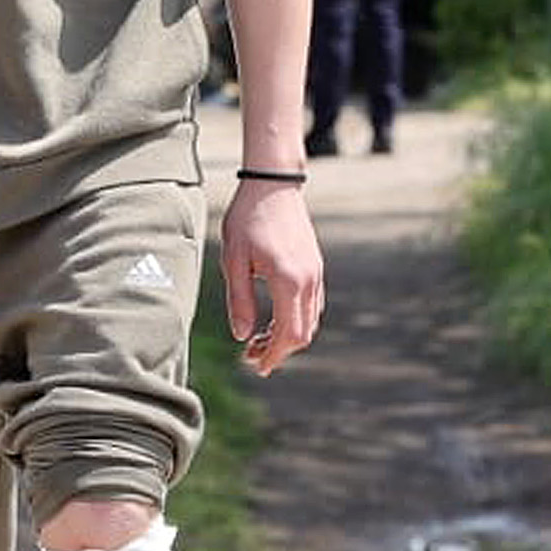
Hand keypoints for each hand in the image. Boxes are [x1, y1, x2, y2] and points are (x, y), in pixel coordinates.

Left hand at [220, 178, 324, 375]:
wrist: (273, 184)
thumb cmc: (247, 219)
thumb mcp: (234, 261)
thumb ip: (240, 301)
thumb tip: (243, 336)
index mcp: (288, 281)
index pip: (288, 334)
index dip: (273, 356)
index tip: (255, 366)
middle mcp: (309, 280)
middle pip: (303, 333)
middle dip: (279, 351)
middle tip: (251, 357)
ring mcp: (316, 273)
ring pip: (310, 320)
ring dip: (287, 336)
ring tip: (258, 340)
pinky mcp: (315, 266)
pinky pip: (312, 304)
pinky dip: (296, 319)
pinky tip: (274, 319)